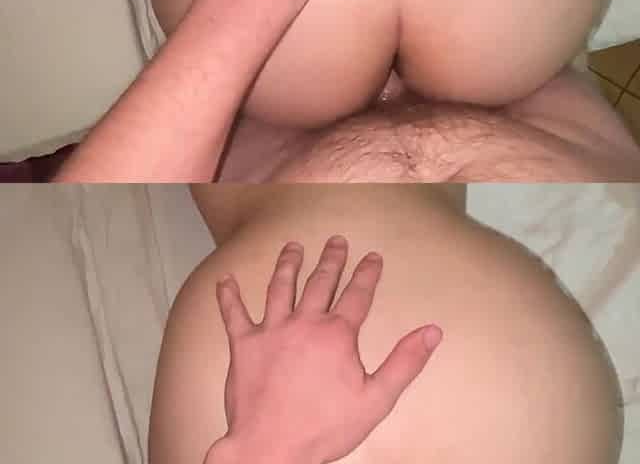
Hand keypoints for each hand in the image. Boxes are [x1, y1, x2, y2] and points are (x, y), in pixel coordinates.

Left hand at [209, 236, 442, 463]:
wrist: (271, 448)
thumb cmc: (324, 428)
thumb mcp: (376, 399)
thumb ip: (405, 362)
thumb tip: (432, 331)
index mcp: (336, 335)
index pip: (358, 295)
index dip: (368, 273)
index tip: (373, 256)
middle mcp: (304, 324)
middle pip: (321, 283)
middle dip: (331, 260)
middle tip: (336, 241)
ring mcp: (271, 331)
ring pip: (280, 288)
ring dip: (288, 264)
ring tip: (293, 246)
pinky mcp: (244, 345)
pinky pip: (233, 314)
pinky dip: (228, 296)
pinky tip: (225, 279)